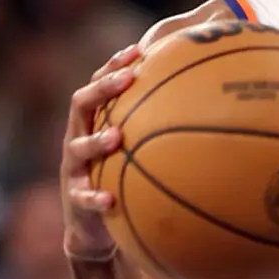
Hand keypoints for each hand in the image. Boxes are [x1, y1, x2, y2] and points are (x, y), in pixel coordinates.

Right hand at [60, 45, 140, 262]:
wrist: (94, 227)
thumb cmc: (121, 177)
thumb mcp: (135, 149)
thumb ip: (156, 126)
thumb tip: (204, 103)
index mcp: (93, 122)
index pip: (97, 85)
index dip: (113, 66)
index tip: (137, 50)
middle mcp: (78, 139)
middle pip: (81, 104)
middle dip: (102, 89)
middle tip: (127, 79)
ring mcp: (74, 168)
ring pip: (78, 148)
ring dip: (96, 141)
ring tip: (116, 136)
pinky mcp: (74, 198)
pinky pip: (82, 197)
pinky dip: (95, 197)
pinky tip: (110, 200)